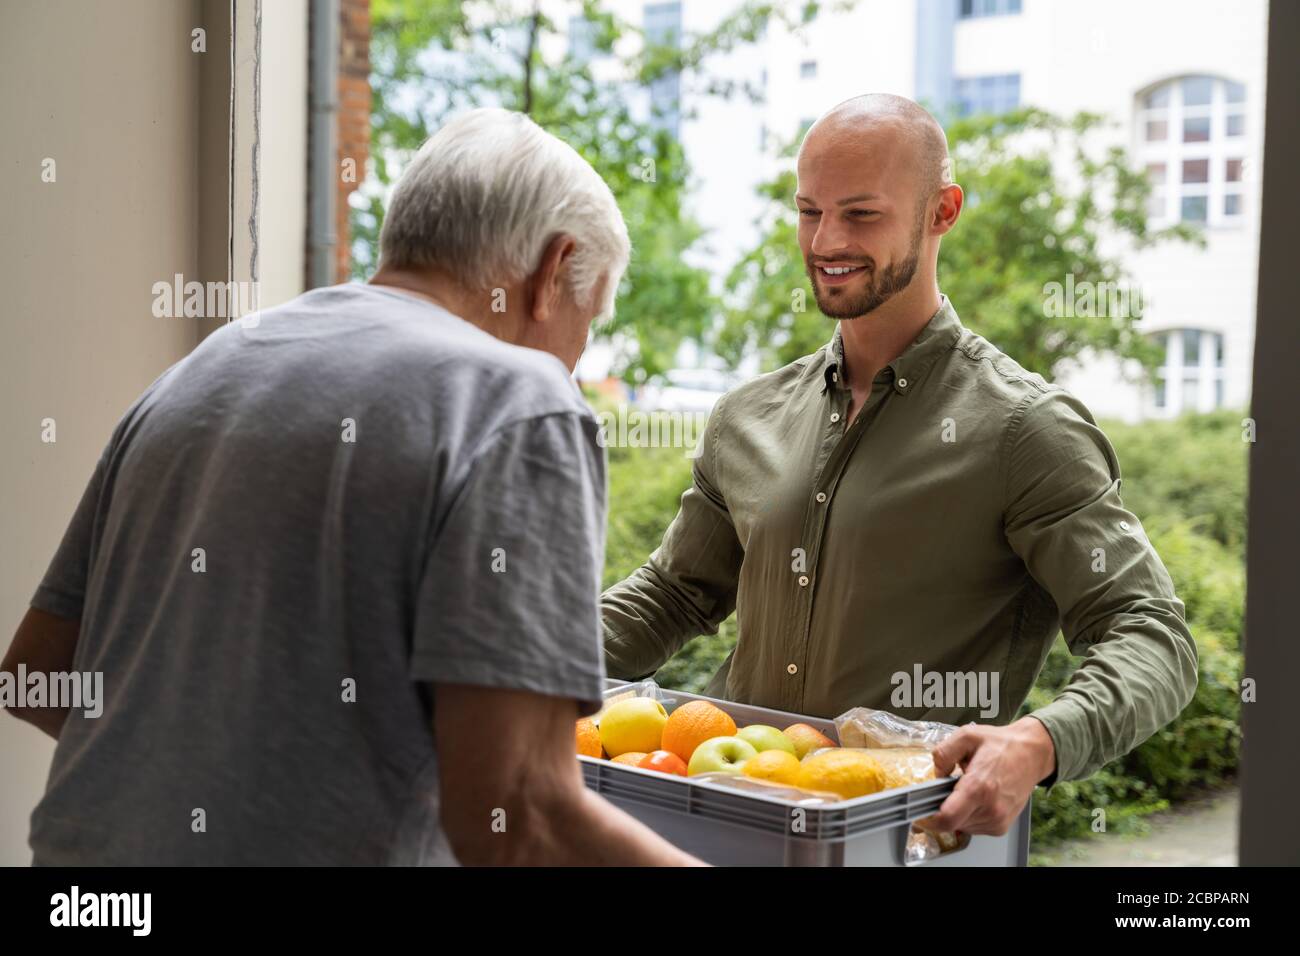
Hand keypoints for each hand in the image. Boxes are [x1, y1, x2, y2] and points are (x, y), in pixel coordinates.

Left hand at [925, 717, 1055, 835]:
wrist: (1032, 753)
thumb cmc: (1002, 745)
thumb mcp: (967, 735)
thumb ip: (943, 753)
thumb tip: (936, 773)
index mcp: (978, 786)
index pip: (947, 818)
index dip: (929, 820)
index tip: (922, 813)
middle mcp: (990, 808)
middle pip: (952, 823)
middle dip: (944, 808)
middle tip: (949, 789)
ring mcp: (998, 819)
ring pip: (963, 827)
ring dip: (958, 812)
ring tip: (968, 789)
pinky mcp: (1002, 825)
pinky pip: (975, 828)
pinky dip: (970, 816)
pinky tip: (977, 798)